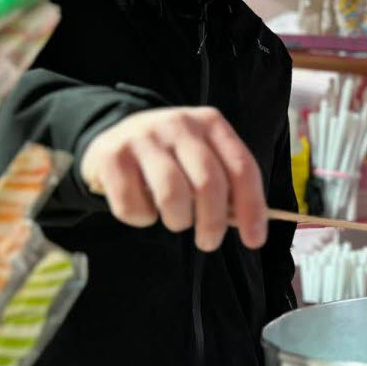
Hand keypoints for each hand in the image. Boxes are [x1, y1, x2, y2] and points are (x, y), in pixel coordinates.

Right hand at [80, 106, 267, 250]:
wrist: (114, 135)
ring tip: (176, 221)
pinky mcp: (112, 155)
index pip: (242, 168)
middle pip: (208, 183)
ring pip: (172, 195)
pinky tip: (143, 209)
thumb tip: (247, 226)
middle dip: (213, 223)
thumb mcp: (202, 159)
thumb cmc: (171, 157)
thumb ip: (225, 185)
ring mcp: (144, 137)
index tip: (254, 240)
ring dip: (178, 221)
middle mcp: (180, 124)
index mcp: (211, 123)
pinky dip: (142, 219)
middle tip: (209, 242)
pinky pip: (132, 205)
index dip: (252, 208)